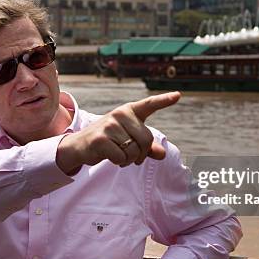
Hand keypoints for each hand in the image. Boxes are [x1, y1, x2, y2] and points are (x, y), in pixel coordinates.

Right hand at [56, 92, 180, 174]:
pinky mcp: (100, 140)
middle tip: (131, 155)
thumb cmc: (108, 141)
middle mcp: (120, 114)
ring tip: (119, 154)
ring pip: (134, 151)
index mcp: (129, 111)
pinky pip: (122, 157)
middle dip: (142, 153)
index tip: (178, 95)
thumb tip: (162, 154)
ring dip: (129, 159)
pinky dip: (119, 162)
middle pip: (146, 140)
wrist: (79, 145)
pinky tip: (111, 157)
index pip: (149, 104)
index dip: (164, 100)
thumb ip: (147, 147)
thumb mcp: (128, 140)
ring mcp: (109, 126)